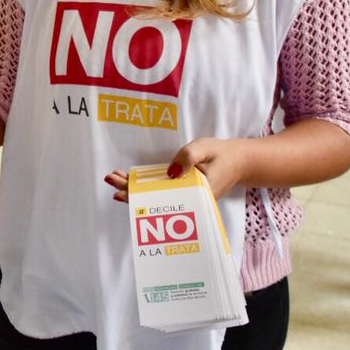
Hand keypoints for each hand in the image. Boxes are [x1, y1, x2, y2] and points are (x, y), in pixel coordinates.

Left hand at [103, 138, 247, 203]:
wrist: (239, 161)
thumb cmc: (222, 154)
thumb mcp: (205, 148)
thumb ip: (189, 157)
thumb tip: (170, 172)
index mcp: (195, 195)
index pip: (161, 199)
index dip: (139, 198)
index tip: (121, 192)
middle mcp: (188, 201)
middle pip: (154, 200)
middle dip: (130, 191)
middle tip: (110, 179)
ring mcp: (185, 197)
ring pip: (155, 196)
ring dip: (134, 187)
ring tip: (113, 178)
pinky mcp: (183, 190)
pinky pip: (161, 190)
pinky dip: (145, 185)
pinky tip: (131, 179)